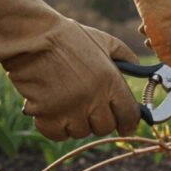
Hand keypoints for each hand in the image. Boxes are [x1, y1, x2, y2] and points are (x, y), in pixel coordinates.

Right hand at [0, 0, 139, 140]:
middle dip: (99, 120)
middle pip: (104, 127)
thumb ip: (124, 56)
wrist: (31, 36)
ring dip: (76, 123)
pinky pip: (57, 134)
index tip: (126, 127)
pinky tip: (52, 112)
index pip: (129, 115)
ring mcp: (69, 108)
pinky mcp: (46, 114)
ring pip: (80, 132)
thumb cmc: (68, 37)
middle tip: (89, 109)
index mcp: (111, 81)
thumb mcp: (103, 41)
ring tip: (68, 104)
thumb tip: (139, 67)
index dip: (129, 123)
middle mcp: (93, 98)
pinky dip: (55, 128)